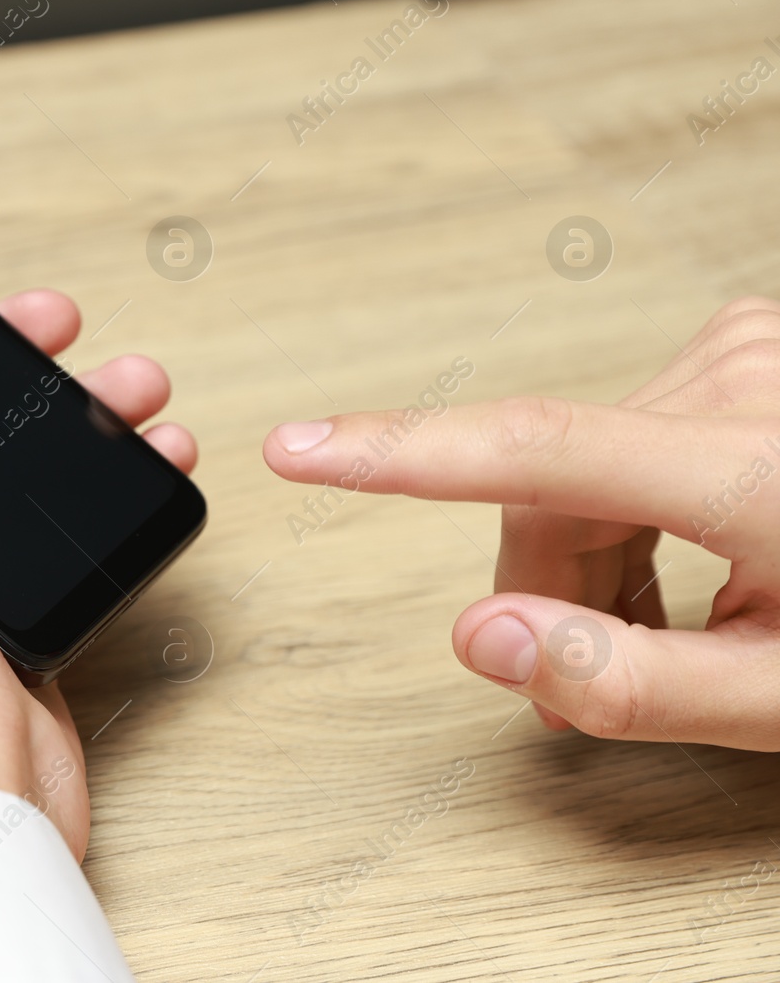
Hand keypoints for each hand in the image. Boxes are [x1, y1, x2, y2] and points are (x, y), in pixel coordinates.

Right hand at [263, 296, 779, 751]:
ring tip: (662, 623)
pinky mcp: (738, 350)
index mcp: (758, 470)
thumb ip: (633, 682)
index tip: (299, 449)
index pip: (534, 454)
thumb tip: (483, 643)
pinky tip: (687, 557)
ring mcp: (740, 353)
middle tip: (585, 673)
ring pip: (574, 463)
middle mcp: (739, 383)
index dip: (399, 455)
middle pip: (545, 487)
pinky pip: (620, 434)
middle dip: (543, 587)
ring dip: (586, 554)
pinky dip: (624, 510)